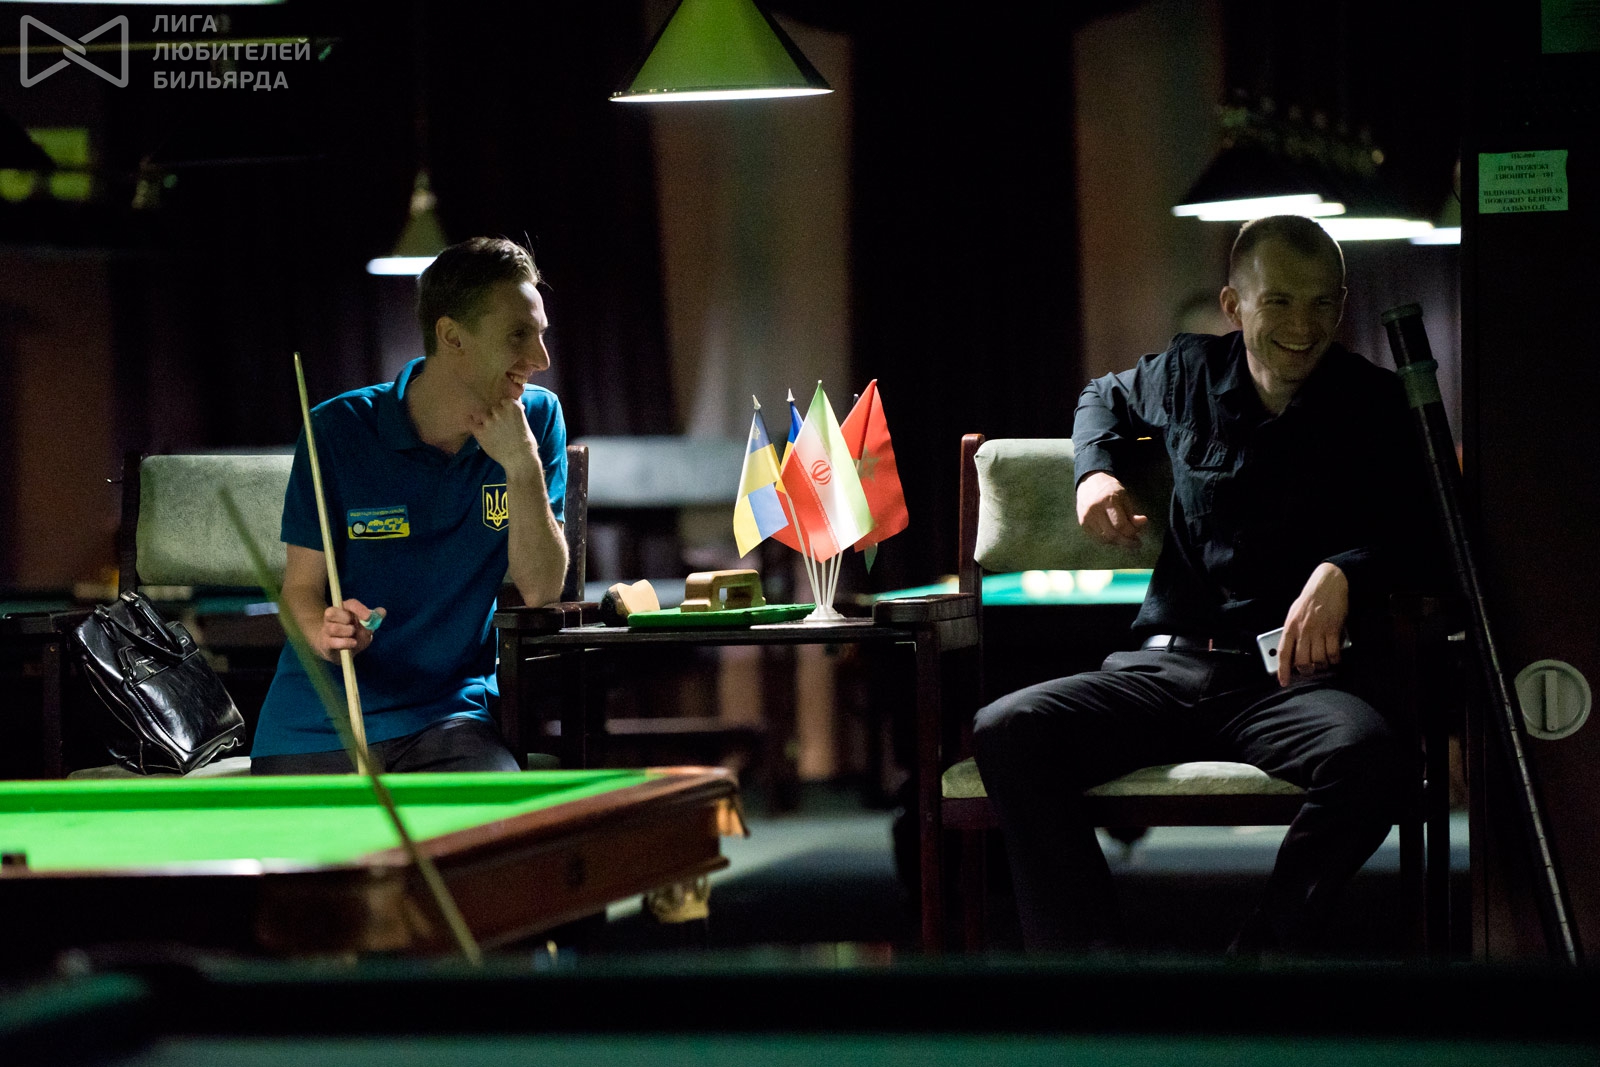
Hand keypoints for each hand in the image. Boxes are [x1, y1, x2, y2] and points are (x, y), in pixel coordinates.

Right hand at [315, 600, 384, 660]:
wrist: (339, 651)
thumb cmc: (353, 636)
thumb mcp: (365, 628)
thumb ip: (374, 619)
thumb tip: (382, 611)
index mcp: (344, 609)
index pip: (350, 603)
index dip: (359, 609)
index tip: (368, 617)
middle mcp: (332, 618)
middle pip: (332, 612)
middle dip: (346, 620)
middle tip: (354, 628)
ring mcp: (326, 630)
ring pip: (333, 628)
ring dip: (347, 633)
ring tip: (353, 638)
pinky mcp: (325, 643)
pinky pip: (333, 642)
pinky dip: (345, 643)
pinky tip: (352, 644)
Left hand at [469, 399, 540, 481]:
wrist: (520, 458)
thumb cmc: (525, 442)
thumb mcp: (524, 422)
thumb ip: (515, 412)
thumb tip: (514, 405)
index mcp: (512, 405)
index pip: (503, 401)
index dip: (504, 408)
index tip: (506, 415)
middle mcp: (499, 410)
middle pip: (493, 408)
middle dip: (495, 415)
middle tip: (499, 426)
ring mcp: (489, 420)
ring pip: (483, 415)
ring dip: (485, 420)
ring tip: (491, 430)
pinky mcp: (480, 431)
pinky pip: (470, 422)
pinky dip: (471, 423)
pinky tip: (473, 424)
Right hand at [1076, 471, 1149, 547]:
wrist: (1090, 482)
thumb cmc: (1110, 489)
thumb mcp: (1124, 497)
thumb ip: (1131, 513)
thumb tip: (1142, 524)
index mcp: (1108, 500)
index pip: (1120, 525)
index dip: (1131, 533)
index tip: (1139, 536)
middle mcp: (1095, 510)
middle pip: (1112, 534)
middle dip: (1126, 542)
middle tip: (1135, 543)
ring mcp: (1087, 517)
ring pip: (1104, 539)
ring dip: (1117, 542)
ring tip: (1125, 539)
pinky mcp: (1082, 523)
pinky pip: (1097, 538)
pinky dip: (1108, 540)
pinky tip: (1115, 536)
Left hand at [1277, 562, 1347, 686]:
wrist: (1328, 583)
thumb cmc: (1310, 598)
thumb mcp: (1294, 613)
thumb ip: (1293, 630)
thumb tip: (1291, 648)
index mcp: (1290, 626)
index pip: (1284, 653)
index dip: (1282, 670)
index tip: (1283, 682)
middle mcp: (1303, 630)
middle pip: (1302, 661)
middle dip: (1306, 671)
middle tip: (1310, 671)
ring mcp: (1319, 631)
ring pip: (1318, 659)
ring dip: (1321, 666)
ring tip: (1323, 664)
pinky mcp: (1333, 630)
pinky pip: (1333, 652)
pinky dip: (1334, 659)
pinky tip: (1334, 659)